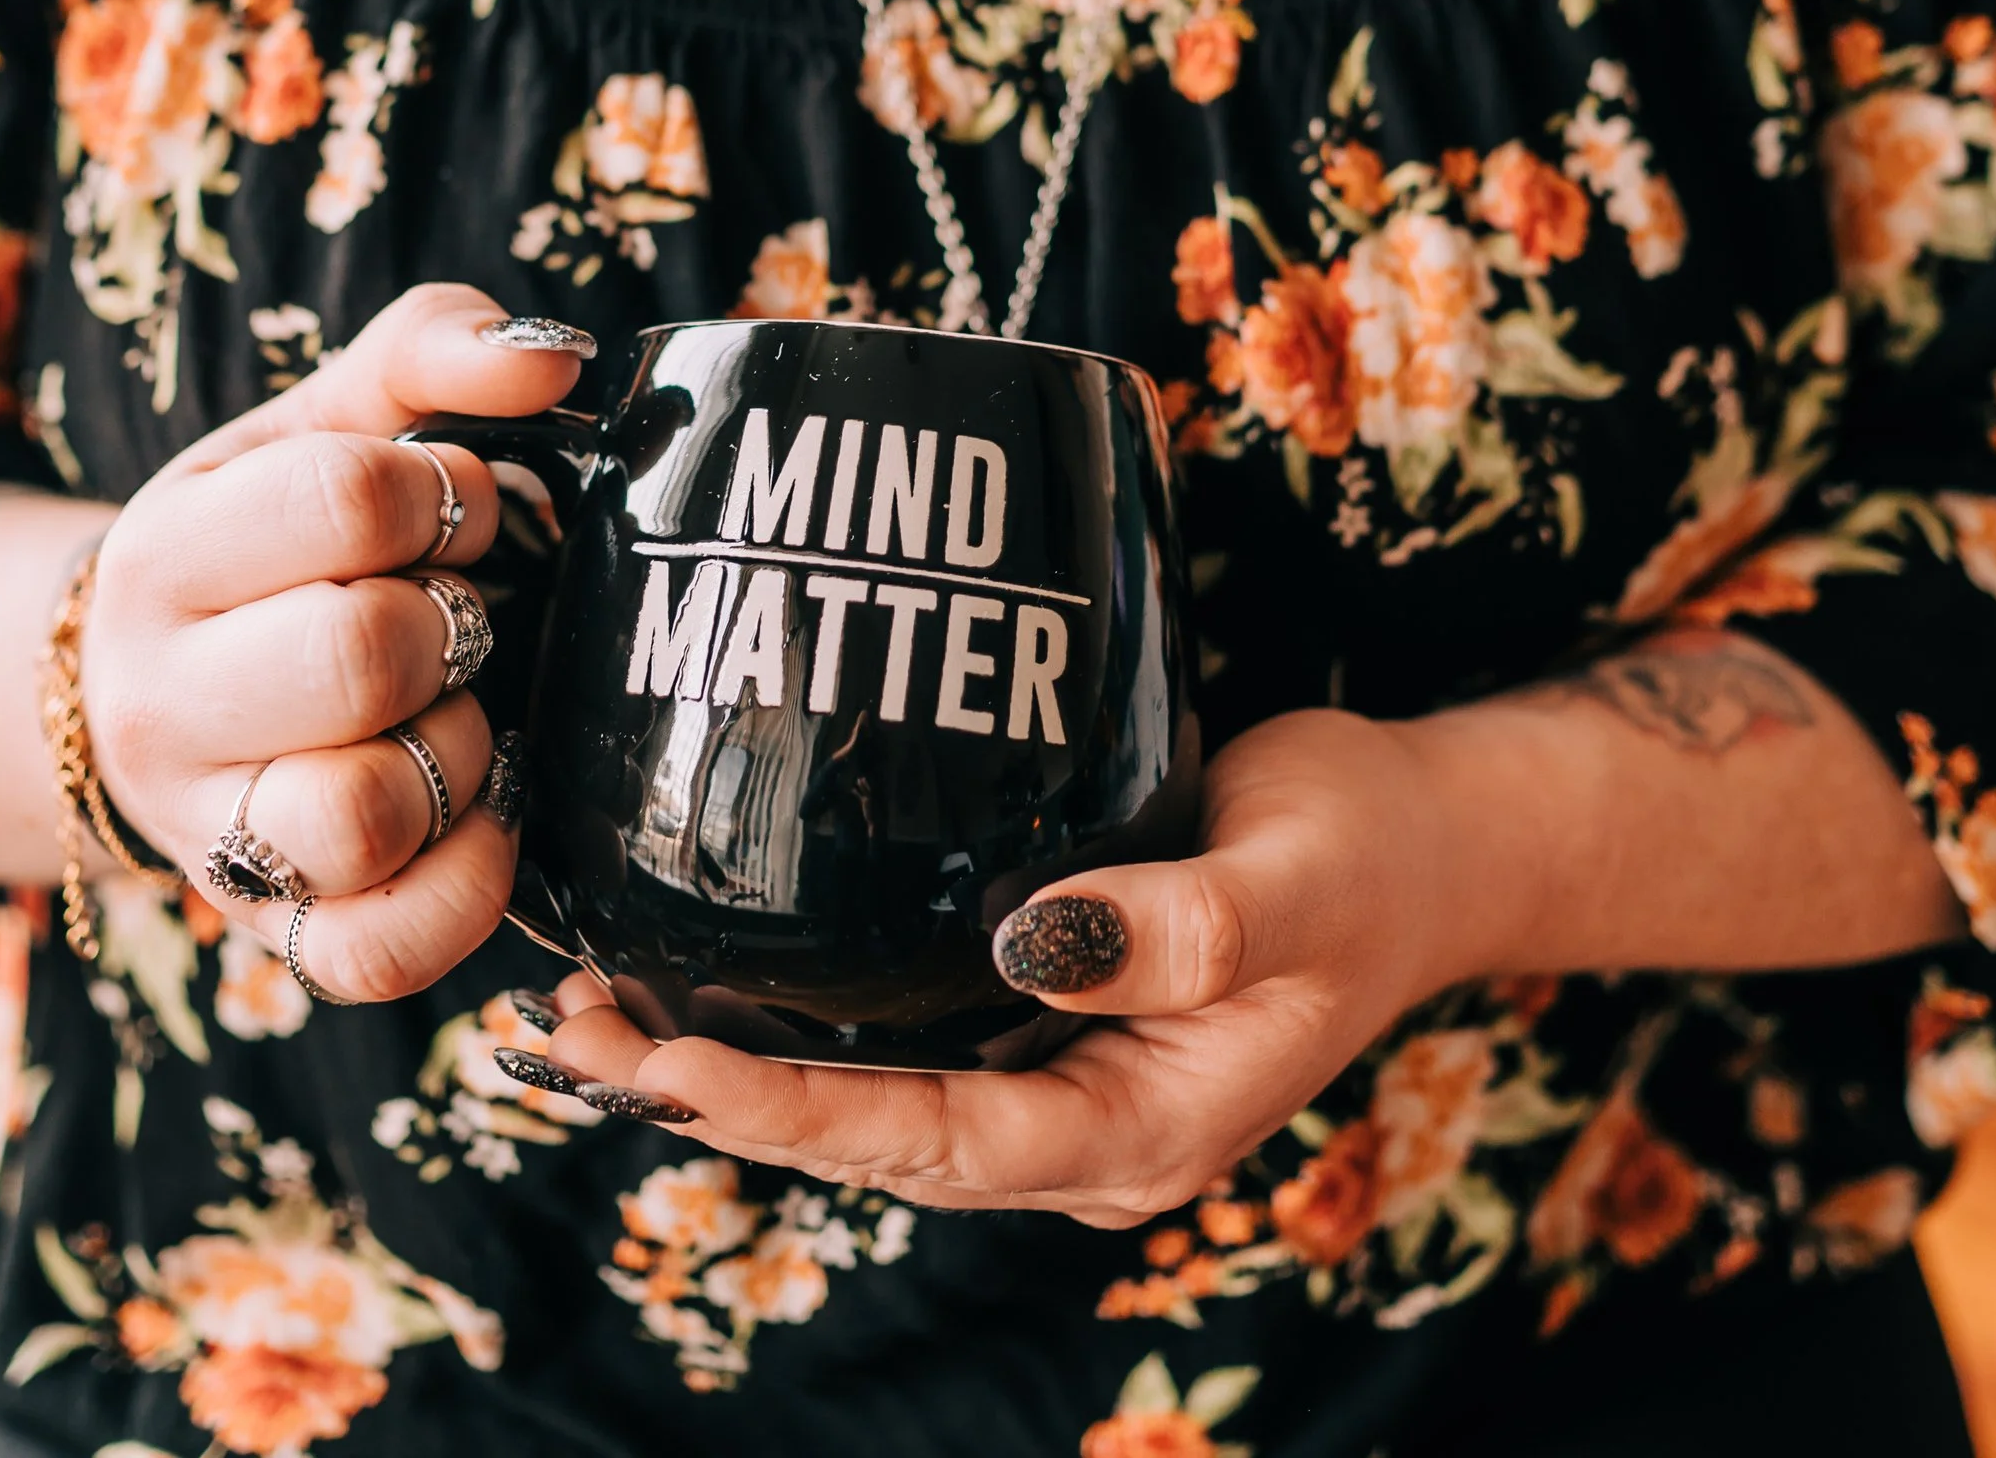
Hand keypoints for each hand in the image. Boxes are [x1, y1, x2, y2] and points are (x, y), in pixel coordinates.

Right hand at [83, 284, 584, 1002]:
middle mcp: (161, 705)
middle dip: (452, 625)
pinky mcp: (277, 938)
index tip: (447, 512)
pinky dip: (463, 892)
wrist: (137, 698)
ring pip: (363, 815)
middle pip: (362, 656)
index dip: (444, 494)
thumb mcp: (320, 426)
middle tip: (454, 621)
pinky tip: (486, 818)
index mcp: (167, 556)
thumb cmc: (268, 553)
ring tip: (454, 718)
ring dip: (456, 753)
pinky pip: (379, 953)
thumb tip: (552, 358)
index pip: (346, 497)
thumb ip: (431, 350)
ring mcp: (211, 837)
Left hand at [542, 708, 1485, 1226]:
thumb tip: (1039, 945)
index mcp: (1147, 1128)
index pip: (945, 1144)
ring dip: (727, 1074)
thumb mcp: (1301, 878)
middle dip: (720, 1103)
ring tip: (588, 1025)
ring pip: (866, 1107)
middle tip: (573, 1044)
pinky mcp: (1032, 1027)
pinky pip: (889, 1052)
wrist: (1423, 850)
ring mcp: (1054, 1085)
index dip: (802, 1119)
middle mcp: (1083, 1133)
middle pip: (876, 1145)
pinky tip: (694, 981)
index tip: (674, 1069)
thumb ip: (1188, 928)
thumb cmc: (1367, 854)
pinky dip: (785, 1028)